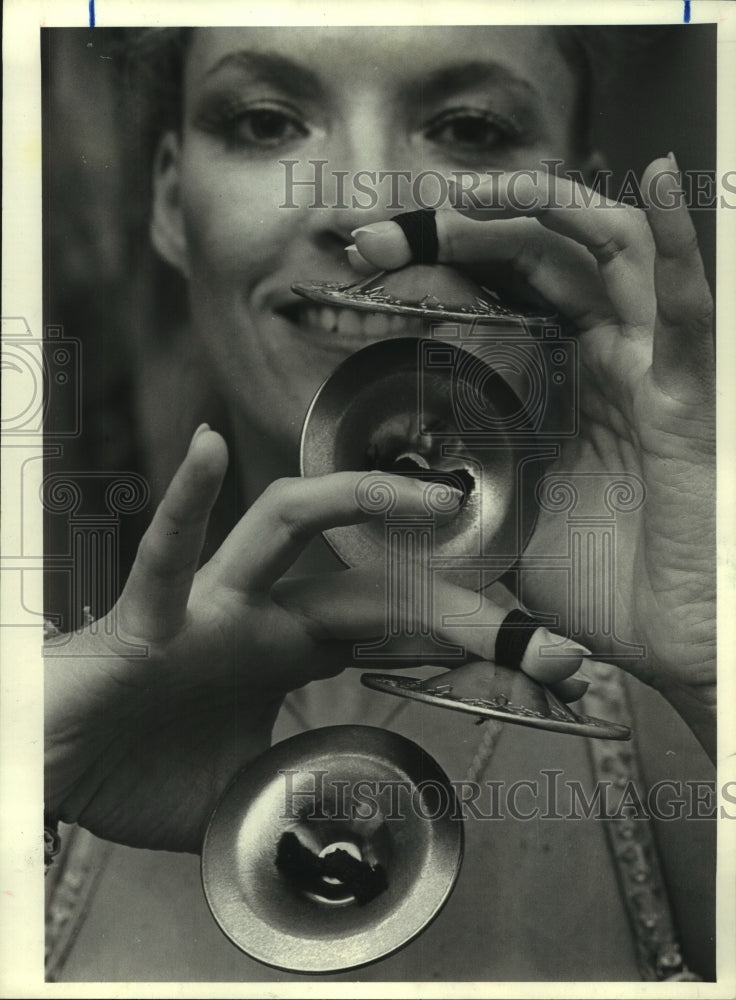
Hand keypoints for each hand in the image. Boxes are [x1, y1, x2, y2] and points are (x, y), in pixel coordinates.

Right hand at [45, 429, 589, 852]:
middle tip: (547, 641)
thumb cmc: (141, 767)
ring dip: (358, 500)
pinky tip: (202, 447)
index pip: (397, 634)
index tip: (550, 664)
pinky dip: (184, 504)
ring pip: (284, 526)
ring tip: (435, 495)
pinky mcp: (149, 618)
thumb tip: (373, 802)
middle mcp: (262, 614)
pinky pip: (167, 555)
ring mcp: (210, 606)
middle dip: (459, 607)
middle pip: (374, 586)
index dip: (470, 642)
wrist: (55, 771)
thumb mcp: (250, 795)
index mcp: (288, 652)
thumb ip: (309, 786)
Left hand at [349, 156, 715, 757]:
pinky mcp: (688, 399)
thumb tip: (381, 482)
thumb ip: (452, 492)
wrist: (668, 642)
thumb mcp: (499, 526)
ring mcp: (648, 373)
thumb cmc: (596, 588)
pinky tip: (665, 176)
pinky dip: (683, 244)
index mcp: (556, 386)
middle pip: (542, 260)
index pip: (499, 296)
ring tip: (471, 197)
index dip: (437, 266)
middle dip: (465, 232)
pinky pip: (690, 311)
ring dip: (544, 212)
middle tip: (388, 232)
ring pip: (608, 257)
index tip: (366, 257)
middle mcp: (602, 364)